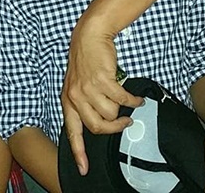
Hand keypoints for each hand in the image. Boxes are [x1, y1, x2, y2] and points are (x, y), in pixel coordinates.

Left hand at [60, 23, 140, 174]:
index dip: (79, 152)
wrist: (89, 36)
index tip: (84, 168)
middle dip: (114, 128)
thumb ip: (84, 104)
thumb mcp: (77, 84)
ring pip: (111, 114)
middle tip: (124, 123)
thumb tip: (101, 123)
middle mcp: (75, 96)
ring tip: (128, 102)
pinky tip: (136, 98)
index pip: (72, 131)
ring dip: (123, 110)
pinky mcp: (102, 79)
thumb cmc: (86, 61)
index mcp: (68, 100)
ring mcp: (88, 88)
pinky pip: (122, 100)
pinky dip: (132, 101)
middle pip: (97, 127)